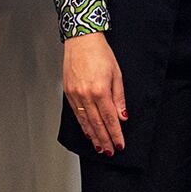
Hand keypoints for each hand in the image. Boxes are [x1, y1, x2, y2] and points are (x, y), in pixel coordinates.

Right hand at [62, 32, 126, 153]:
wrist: (81, 40)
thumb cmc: (100, 53)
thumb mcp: (117, 74)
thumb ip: (119, 97)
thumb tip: (122, 116)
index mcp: (100, 90)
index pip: (110, 119)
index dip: (116, 134)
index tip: (120, 144)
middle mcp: (86, 95)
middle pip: (97, 124)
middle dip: (105, 140)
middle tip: (110, 151)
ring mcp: (75, 95)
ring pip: (85, 122)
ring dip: (93, 137)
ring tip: (100, 148)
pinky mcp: (68, 93)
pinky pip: (76, 114)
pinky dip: (83, 126)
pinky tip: (88, 133)